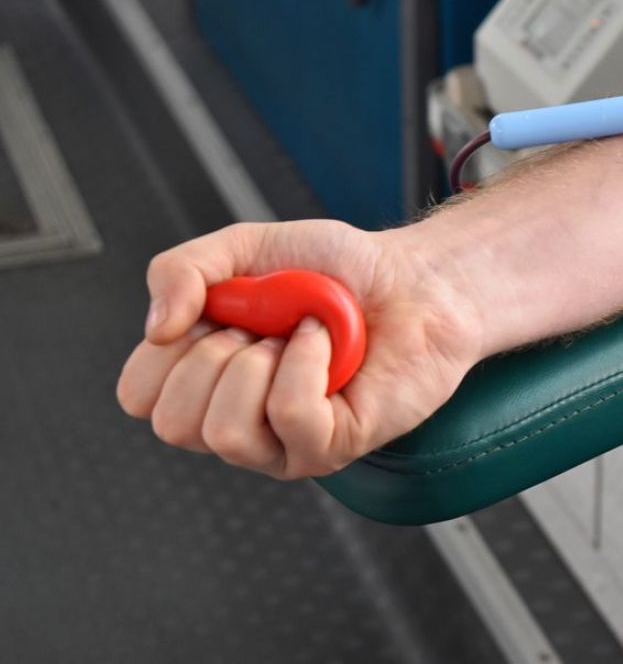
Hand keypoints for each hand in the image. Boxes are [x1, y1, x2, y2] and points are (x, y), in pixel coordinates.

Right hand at [117, 220, 484, 478]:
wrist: (411, 278)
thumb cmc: (337, 270)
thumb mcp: (244, 248)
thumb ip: (182, 270)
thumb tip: (156, 326)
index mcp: (206, 379)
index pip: (138, 395)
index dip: (167, 347)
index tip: (218, 313)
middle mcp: (240, 420)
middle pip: (172, 423)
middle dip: (213, 356)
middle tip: (261, 329)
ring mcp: (284, 444)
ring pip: (224, 434)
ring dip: (258, 366)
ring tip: (292, 338)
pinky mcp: (331, 447)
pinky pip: (292, 416)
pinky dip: (307, 363)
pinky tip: (326, 343)